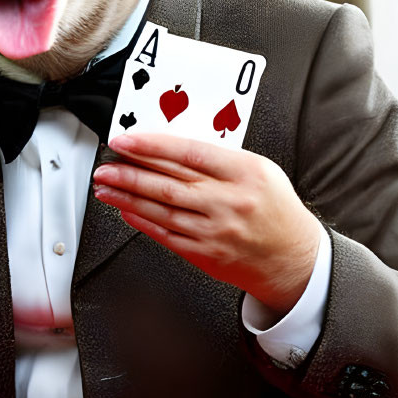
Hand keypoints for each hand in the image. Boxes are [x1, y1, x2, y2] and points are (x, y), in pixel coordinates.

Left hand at [93, 132, 321, 316]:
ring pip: (160, 209)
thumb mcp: (258, 170)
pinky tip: (124, 210)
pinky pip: (165, 234)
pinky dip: (141, 221)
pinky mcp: (205, 253)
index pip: (187, 153)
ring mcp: (215, 230)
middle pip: (167, 183)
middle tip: (104, 165)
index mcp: (244, 172)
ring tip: (104, 185)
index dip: (150, 145)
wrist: (293, 257)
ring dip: (126, 197)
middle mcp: (228, 201)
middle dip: (128, 173)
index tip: (125, 140)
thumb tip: (168, 147)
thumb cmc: (274, 209)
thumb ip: (218, 158)